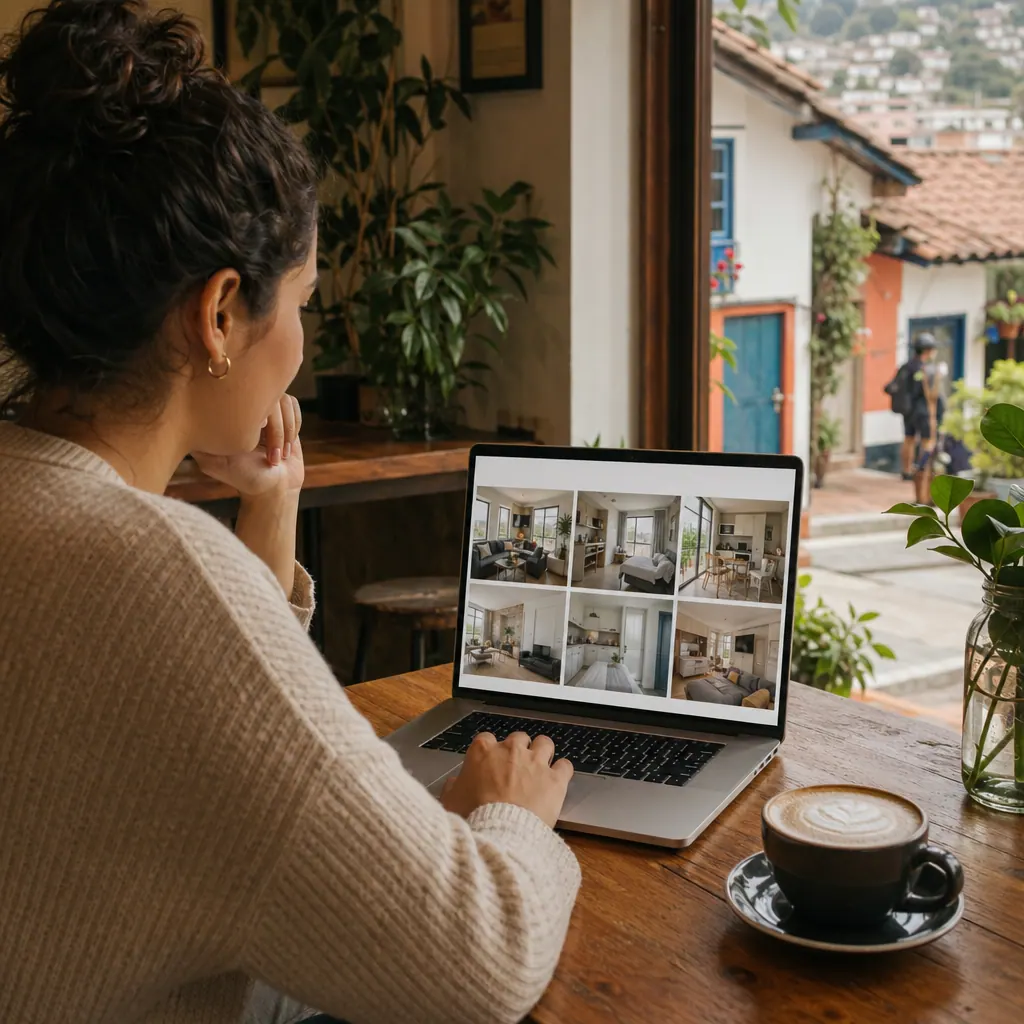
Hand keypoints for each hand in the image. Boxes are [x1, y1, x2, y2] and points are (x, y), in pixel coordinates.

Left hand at [192, 394, 303, 498]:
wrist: (275, 488)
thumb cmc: (244, 478)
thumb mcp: (215, 464)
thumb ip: (201, 445)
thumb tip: (195, 419)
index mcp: (227, 414)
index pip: (241, 391)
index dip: (256, 411)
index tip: (259, 430)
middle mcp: (245, 406)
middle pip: (267, 395)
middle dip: (275, 430)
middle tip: (272, 455)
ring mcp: (265, 407)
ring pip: (283, 401)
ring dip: (285, 431)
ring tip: (279, 456)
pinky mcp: (284, 412)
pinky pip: (293, 405)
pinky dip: (294, 427)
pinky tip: (287, 446)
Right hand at [441, 732, 573, 829]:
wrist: (499, 832)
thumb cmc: (473, 817)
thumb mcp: (450, 802)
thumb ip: (452, 787)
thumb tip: (453, 784)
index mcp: (483, 751)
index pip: (487, 739)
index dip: (490, 751)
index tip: (491, 762)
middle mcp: (511, 750)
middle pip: (518, 738)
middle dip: (519, 750)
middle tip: (517, 767)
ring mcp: (535, 762)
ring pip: (544, 743)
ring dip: (543, 753)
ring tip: (541, 767)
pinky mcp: (555, 779)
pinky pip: (565, 765)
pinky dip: (562, 771)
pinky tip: (559, 779)